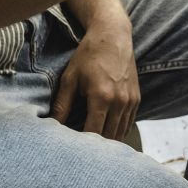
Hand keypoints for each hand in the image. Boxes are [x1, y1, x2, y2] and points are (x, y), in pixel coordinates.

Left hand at [51, 18, 138, 140]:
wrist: (113, 36)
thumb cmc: (88, 55)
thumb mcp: (70, 79)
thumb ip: (61, 106)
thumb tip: (50, 127)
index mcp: (102, 97)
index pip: (92, 133)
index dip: (81, 145)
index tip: (70, 149)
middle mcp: (120, 101)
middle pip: (108, 137)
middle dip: (94, 148)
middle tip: (80, 152)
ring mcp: (130, 100)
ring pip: (120, 133)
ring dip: (107, 142)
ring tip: (92, 147)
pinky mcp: (136, 98)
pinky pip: (128, 123)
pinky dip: (118, 131)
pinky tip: (106, 133)